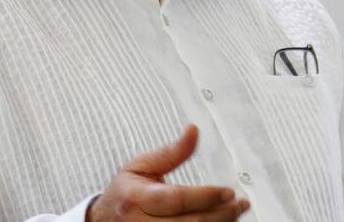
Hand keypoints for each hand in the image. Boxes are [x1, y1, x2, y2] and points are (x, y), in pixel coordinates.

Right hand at [88, 124, 249, 220]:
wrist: (103, 220)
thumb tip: (193, 130)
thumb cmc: (126, 191)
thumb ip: (171, 152)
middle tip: (240, 203)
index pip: (175, 199)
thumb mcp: (142, 165)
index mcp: (136, 198)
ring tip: (236, 213)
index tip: (228, 191)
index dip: (205, 196)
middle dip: (221, 214)